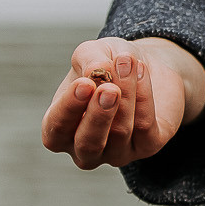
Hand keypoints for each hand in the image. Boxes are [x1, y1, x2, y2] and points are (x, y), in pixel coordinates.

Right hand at [40, 37, 204, 169]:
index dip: (69, 107)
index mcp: (60, 129)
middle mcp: (85, 149)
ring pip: (120, 132)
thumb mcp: (94, 53)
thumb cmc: (107, 63)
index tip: (84, 83)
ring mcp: (117, 153)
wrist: (144, 66)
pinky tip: (142, 72)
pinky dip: (144, 97)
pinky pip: (145, 128)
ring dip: (126, 94)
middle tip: (109, 89)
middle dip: (99, 115)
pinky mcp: (147, 147)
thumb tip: (96, 71)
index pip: (56, 128)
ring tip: (128, 62)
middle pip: (88, 143)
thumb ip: (89, 59)